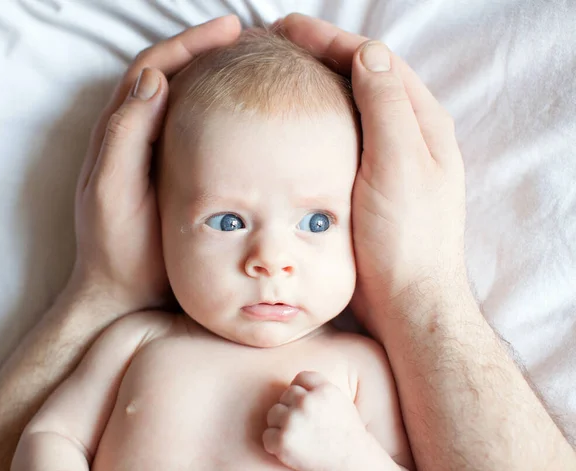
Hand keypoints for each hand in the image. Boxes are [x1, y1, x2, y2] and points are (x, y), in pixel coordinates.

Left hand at [67, 16, 241, 314]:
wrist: (124, 292)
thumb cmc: (120, 249)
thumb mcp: (115, 193)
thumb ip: (126, 137)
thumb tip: (152, 79)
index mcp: (120, 132)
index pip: (153, 69)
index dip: (189, 44)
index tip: (229, 30)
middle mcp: (137, 136)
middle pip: (170, 74)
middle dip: (205, 49)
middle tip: (247, 37)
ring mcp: (157, 154)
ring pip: (185, 100)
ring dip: (213, 76)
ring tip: (249, 64)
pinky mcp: (175, 173)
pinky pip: (196, 130)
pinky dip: (218, 112)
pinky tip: (244, 114)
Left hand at [263, 371, 378, 470]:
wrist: (354, 463)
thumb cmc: (347, 435)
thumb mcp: (339, 402)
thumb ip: (320, 390)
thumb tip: (295, 386)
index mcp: (324, 389)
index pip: (301, 378)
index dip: (300, 390)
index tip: (304, 404)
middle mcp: (308, 401)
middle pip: (286, 395)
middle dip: (291, 408)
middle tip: (303, 426)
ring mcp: (294, 420)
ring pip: (273, 413)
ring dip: (280, 424)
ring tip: (297, 437)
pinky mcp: (284, 440)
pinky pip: (267, 436)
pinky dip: (274, 445)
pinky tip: (290, 449)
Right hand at [280, 14, 468, 335]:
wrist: (406, 302)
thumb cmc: (407, 238)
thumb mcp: (399, 165)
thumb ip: (387, 106)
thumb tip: (368, 53)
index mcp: (421, 123)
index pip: (374, 62)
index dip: (330, 40)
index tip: (287, 28)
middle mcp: (407, 136)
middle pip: (361, 80)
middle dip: (319, 58)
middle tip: (273, 47)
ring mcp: (386, 162)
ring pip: (348, 110)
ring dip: (315, 89)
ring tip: (275, 78)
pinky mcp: (366, 187)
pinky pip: (338, 142)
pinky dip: (314, 126)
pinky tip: (288, 128)